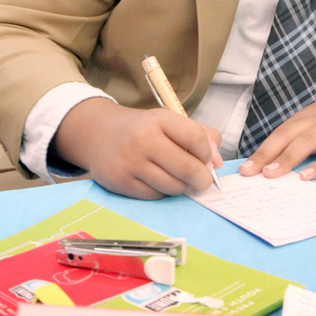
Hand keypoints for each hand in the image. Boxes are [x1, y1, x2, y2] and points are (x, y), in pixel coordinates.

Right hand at [55, 99, 221, 199]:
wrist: (98, 133)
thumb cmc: (142, 129)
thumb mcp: (169, 121)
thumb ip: (202, 136)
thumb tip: (218, 163)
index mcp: (159, 120)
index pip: (196, 138)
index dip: (207, 153)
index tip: (205, 159)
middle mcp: (144, 140)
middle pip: (188, 168)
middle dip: (202, 179)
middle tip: (203, 181)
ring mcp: (130, 163)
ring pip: (173, 186)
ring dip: (182, 187)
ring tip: (178, 179)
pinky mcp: (120, 182)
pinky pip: (155, 196)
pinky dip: (162, 192)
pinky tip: (158, 182)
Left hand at [238, 81, 315, 181]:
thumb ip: (307, 133)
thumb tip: (283, 159)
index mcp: (308, 117)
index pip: (279, 134)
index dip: (261, 150)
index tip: (244, 168)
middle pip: (286, 137)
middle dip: (265, 155)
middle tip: (248, 173)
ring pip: (306, 143)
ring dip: (287, 159)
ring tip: (270, 175)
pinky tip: (308, 176)